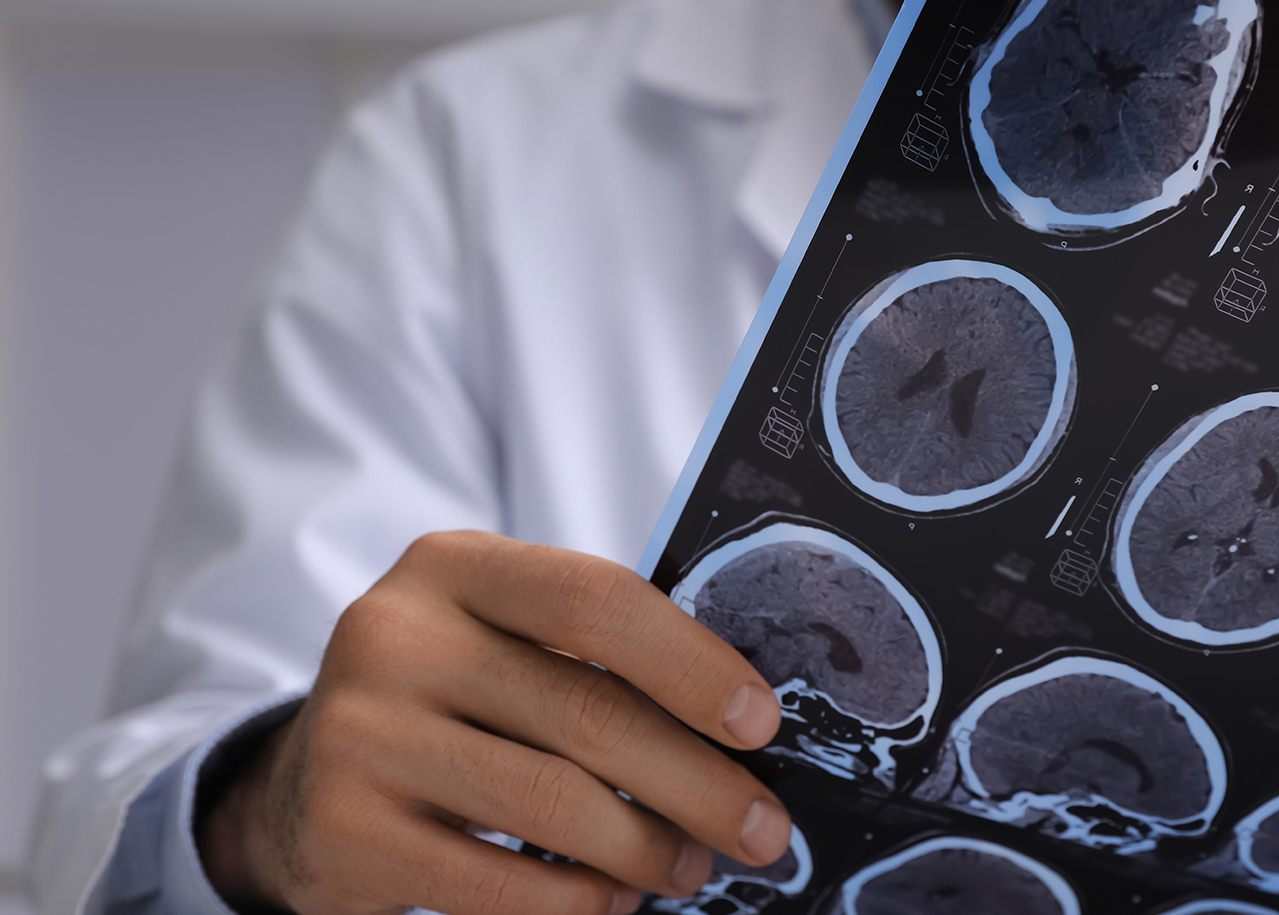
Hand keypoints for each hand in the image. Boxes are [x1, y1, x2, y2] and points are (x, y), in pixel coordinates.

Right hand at [198, 531, 789, 914]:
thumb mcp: (501, 639)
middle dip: (699, 783)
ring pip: (552, 804)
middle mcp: (395, 635)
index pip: (595, 600)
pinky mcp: (344, 832)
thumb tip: (737, 724)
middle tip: (763, 829)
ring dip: (647, 849)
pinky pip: (496, 884)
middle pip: (587, 712)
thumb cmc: (449, 700)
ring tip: (691, 868)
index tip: (761, 723)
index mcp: (452, 567)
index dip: (692, 663)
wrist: (303, 781)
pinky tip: (613, 899)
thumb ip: (594, 656)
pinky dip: (576, 901)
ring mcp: (360, 734)